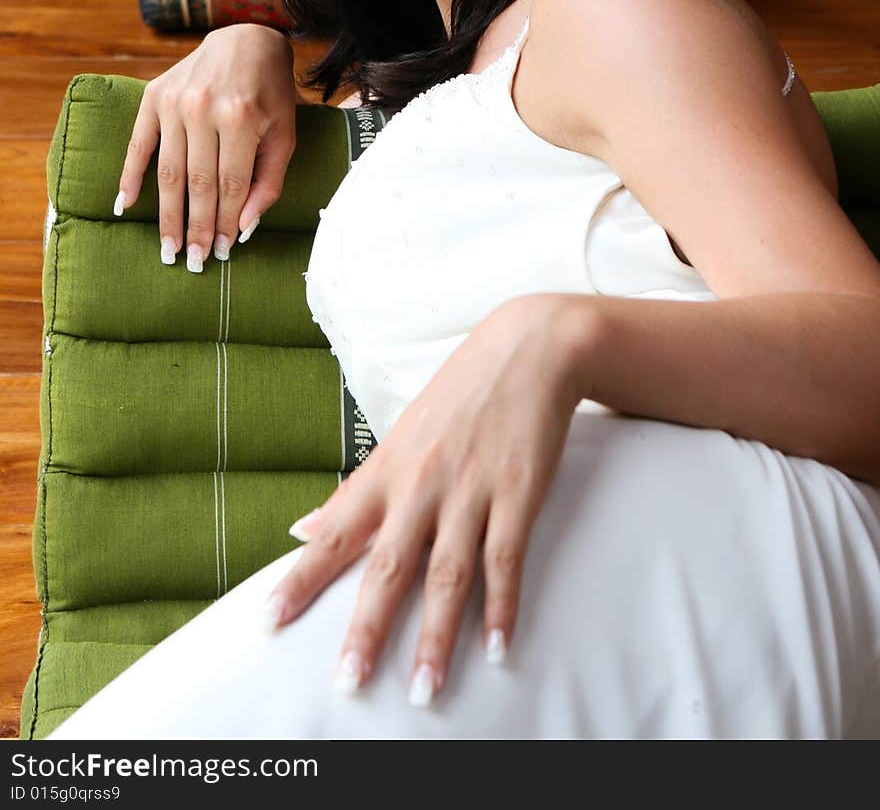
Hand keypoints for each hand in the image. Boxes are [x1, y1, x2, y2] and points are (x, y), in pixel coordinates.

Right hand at [117, 24, 297, 268]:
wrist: (245, 40)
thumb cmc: (270, 94)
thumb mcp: (284, 134)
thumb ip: (268, 181)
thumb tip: (245, 227)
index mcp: (240, 118)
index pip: (229, 185)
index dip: (226, 223)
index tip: (223, 252)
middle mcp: (203, 109)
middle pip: (197, 184)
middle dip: (196, 228)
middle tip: (193, 262)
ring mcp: (174, 102)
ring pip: (169, 172)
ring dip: (167, 215)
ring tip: (168, 247)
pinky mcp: (153, 96)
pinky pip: (137, 144)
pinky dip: (129, 176)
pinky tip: (125, 206)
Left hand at [264, 293, 586, 704]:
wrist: (527, 349)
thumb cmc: (458, 396)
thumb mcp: (399, 437)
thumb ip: (354, 491)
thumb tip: (303, 529)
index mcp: (386, 470)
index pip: (333, 533)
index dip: (300, 579)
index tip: (269, 622)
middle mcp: (420, 483)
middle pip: (387, 566)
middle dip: (366, 628)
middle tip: (348, 682)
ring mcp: (470, 489)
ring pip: (446, 573)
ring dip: (436, 636)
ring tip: (423, 689)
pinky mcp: (517, 492)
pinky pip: (505, 559)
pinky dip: (500, 606)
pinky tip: (497, 646)